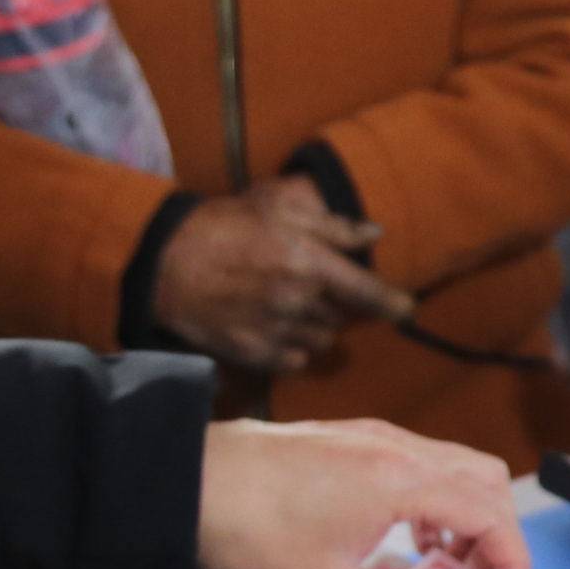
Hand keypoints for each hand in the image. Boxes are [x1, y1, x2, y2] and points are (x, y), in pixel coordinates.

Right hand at [155, 176, 411, 373]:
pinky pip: (294, 360)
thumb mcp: (276, 208)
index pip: (369, 293)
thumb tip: (374, 235)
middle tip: (311, 287)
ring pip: (321, 339)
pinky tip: (273, 327)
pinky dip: (292, 348)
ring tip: (288, 305)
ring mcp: (277, 331)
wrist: (163, 262)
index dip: (393, 304)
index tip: (406, 310)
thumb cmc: (223, 226)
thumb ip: (331, 225)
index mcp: (310, 263)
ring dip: (316, 327)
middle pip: (343, 318)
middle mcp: (299, 301)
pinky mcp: (255, 354)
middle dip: (337, 306)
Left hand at [196, 417, 527, 568]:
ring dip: (465, 514)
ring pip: (454, 467)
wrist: (179, 479)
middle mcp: (400, 449)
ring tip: (445, 563)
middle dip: (497, 533)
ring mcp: (375, 437)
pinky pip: (419, 463)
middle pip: (486, 481)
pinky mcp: (350, 438)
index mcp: (403, 481)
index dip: (511, 560)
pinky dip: (432, 499)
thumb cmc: (251, 529)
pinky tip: (404, 536)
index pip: (490, 515)